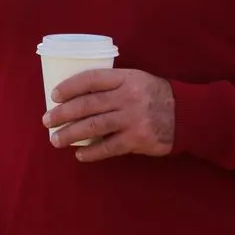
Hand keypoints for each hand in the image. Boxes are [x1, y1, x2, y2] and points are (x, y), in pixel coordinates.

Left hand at [43, 68, 174, 160]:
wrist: (187, 115)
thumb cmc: (154, 95)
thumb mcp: (136, 80)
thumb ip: (112, 85)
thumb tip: (77, 96)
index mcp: (125, 78)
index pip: (91, 79)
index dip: (70, 86)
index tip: (54, 95)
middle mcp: (128, 97)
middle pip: (87, 104)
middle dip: (63, 113)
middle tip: (46, 121)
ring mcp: (133, 119)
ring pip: (93, 127)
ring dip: (71, 134)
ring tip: (56, 140)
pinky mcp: (138, 139)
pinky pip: (108, 147)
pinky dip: (91, 152)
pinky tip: (80, 155)